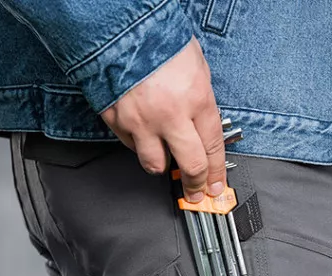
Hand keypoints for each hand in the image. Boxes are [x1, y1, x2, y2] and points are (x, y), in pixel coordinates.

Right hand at [100, 38, 225, 202]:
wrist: (117, 27)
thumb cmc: (158, 39)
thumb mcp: (195, 66)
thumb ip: (200, 101)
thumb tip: (203, 128)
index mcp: (196, 98)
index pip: (213, 147)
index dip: (216, 172)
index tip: (216, 185)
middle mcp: (170, 115)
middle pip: (190, 165)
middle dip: (195, 184)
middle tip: (195, 191)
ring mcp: (141, 121)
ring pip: (155, 164)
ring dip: (162, 163)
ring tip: (164, 155)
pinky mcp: (116, 121)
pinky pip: (130, 145)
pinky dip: (138, 143)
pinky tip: (142, 132)